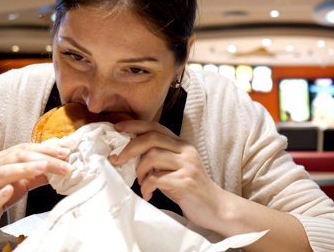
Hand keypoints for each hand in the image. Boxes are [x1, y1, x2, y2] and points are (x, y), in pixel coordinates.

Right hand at [0, 141, 72, 237]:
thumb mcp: (19, 182)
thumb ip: (37, 174)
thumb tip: (60, 166)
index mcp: (3, 159)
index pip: (26, 149)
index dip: (46, 149)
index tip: (66, 151)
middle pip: (19, 157)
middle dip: (44, 158)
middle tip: (65, 162)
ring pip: (4, 172)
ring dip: (25, 169)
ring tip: (43, 168)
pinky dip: (1, 194)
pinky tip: (11, 191)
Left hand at [109, 120, 226, 230]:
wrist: (216, 208)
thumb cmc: (189, 189)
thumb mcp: (174, 168)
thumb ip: (158, 158)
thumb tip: (129, 153)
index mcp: (182, 145)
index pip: (155, 127)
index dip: (134, 125)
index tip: (118, 127)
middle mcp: (185, 151)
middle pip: (151, 138)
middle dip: (129, 148)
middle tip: (117, 160)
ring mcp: (187, 166)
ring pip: (152, 156)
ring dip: (139, 170)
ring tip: (141, 182)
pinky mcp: (185, 182)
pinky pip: (156, 179)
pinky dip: (147, 187)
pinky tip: (149, 195)